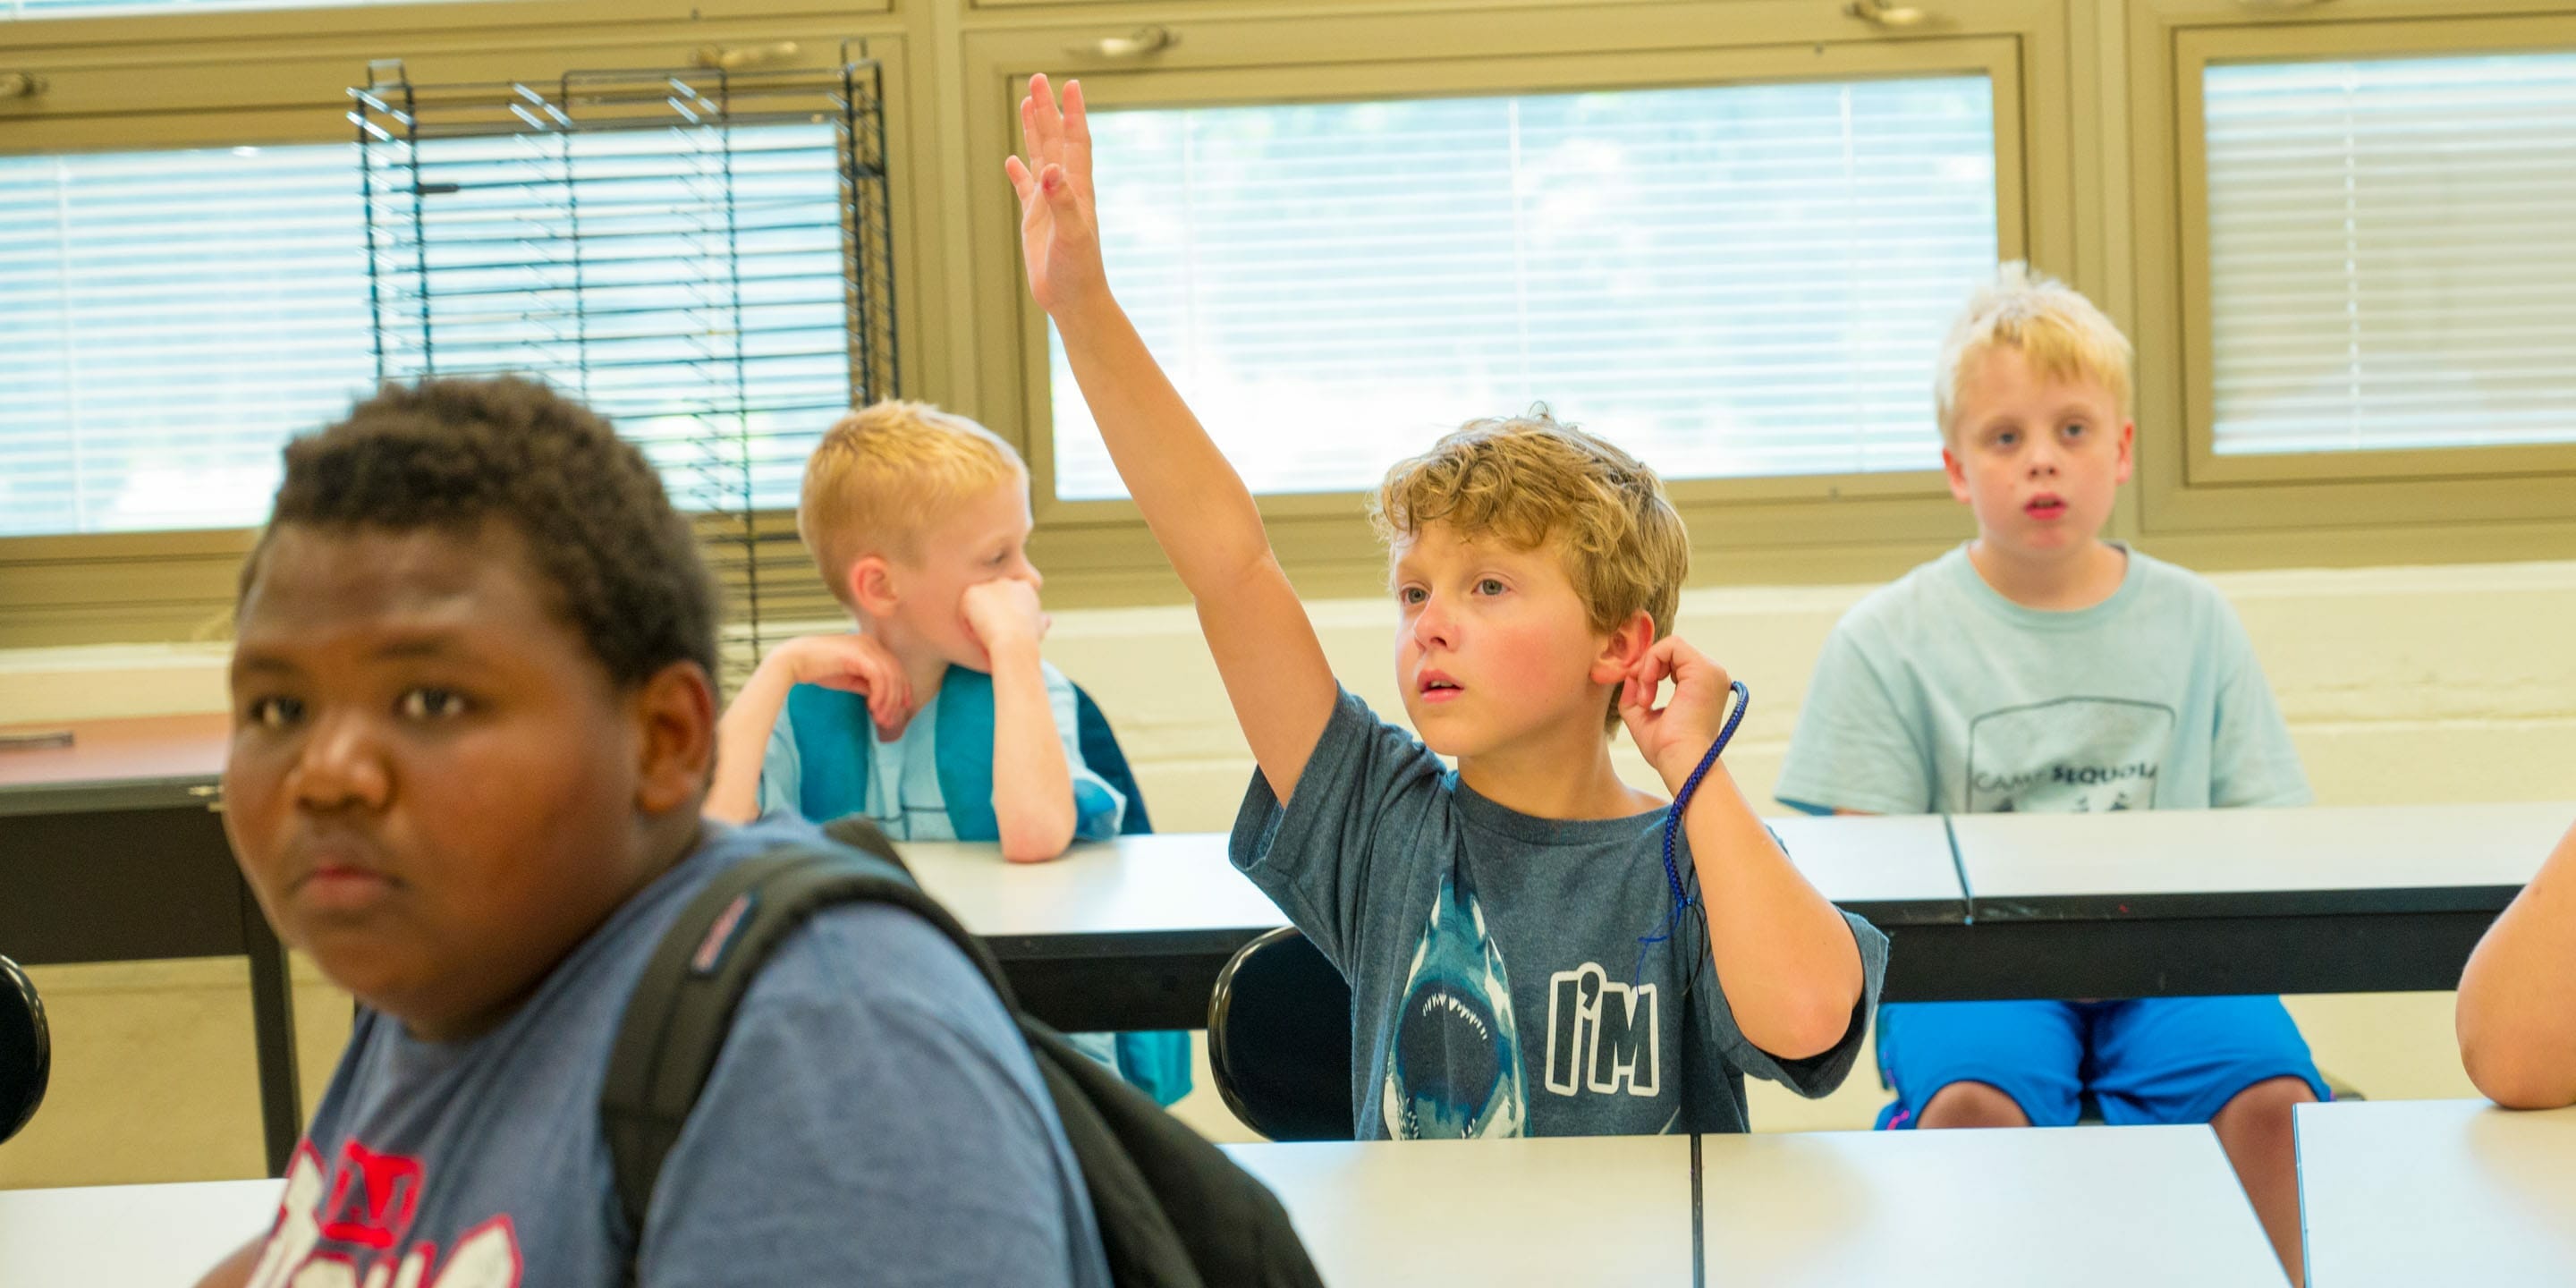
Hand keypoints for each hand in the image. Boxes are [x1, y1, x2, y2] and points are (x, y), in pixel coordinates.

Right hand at [769, 634, 910, 736]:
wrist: (794, 660)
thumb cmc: (818, 669)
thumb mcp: (849, 679)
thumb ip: (867, 685)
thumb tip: (883, 699)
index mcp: (870, 646)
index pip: (896, 669)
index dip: (903, 690)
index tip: (903, 709)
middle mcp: (871, 643)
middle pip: (897, 674)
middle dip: (896, 700)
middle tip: (888, 722)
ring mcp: (866, 646)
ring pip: (890, 677)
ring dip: (888, 702)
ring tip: (879, 719)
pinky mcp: (859, 654)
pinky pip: (879, 677)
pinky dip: (879, 695)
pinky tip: (871, 708)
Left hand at [961, 578, 1050, 655]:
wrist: (1014, 642)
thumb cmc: (1028, 640)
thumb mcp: (1039, 629)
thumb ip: (1040, 620)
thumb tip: (1047, 619)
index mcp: (1025, 588)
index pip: (1009, 601)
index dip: (1006, 618)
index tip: (1007, 631)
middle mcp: (1007, 582)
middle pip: (991, 600)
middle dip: (990, 615)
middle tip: (995, 633)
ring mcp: (988, 585)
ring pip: (977, 605)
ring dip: (979, 619)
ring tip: (988, 634)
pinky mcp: (972, 592)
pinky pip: (964, 611)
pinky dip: (967, 623)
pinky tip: (977, 632)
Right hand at [1004, 73, 1109, 314]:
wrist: (1075, 301)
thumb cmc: (1079, 271)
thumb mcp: (1072, 235)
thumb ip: (1062, 202)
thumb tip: (1050, 170)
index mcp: (1077, 188)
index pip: (1076, 141)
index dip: (1072, 113)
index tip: (1070, 84)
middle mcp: (1065, 190)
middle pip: (1056, 140)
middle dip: (1047, 110)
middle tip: (1038, 79)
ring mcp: (1049, 203)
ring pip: (1041, 157)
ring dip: (1035, 131)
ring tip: (1027, 103)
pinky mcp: (1036, 221)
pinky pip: (1025, 188)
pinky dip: (1019, 172)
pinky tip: (1012, 160)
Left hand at [1617, 636, 1738, 791]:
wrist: (1681, 762)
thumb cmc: (1667, 750)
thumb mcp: (1643, 718)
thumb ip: (1635, 695)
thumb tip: (1629, 676)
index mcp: (1702, 688)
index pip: (1672, 662)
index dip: (1649, 671)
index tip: (1639, 697)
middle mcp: (1711, 677)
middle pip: (1670, 652)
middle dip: (1646, 669)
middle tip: (1641, 698)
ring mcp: (1710, 671)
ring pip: (1670, 645)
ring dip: (1648, 668)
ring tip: (1645, 698)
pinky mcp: (1704, 669)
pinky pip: (1671, 645)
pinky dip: (1652, 663)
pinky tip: (1649, 687)